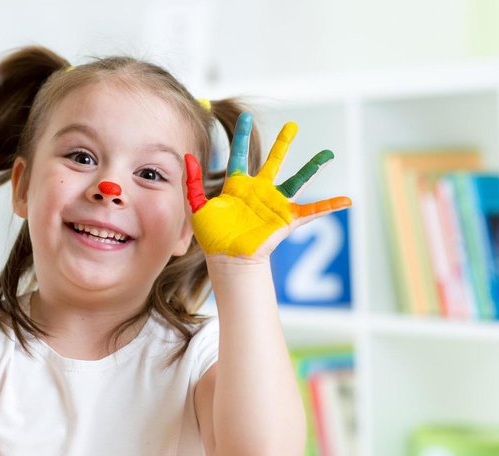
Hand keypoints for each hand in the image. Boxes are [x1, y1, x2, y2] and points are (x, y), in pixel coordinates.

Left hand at [185, 112, 350, 261]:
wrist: (227, 259)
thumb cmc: (212, 237)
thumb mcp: (197, 207)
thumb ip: (193, 182)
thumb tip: (188, 156)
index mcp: (238, 186)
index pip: (240, 155)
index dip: (242, 136)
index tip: (245, 117)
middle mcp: (259, 191)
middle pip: (274, 161)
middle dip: (283, 143)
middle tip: (292, 124)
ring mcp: (274, 204)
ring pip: (297, 180)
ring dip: (313, 167)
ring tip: (328, 154)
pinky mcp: (286, 219)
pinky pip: (313, 210)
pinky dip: (330, 205)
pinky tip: (347, 200)